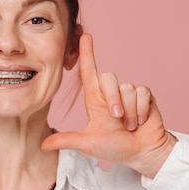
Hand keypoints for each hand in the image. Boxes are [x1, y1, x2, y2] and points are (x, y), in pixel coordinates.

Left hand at [41, 33, 176, 177]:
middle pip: (109, 79)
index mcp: (95, 100)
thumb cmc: (115, 148)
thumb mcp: (87, 143)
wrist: (142, 153)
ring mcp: (129, 94)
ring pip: (127, 88)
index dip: (87, 53)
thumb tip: (42, 145)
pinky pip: (143, 93)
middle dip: (114, 101)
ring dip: (130, 111)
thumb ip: (67, 141)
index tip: (84, 35)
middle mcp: (111, 93)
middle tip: (117, 120)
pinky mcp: (145, 96)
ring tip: (130, 125)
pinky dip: (141, 110)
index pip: (89, 72)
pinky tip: (140, 121)